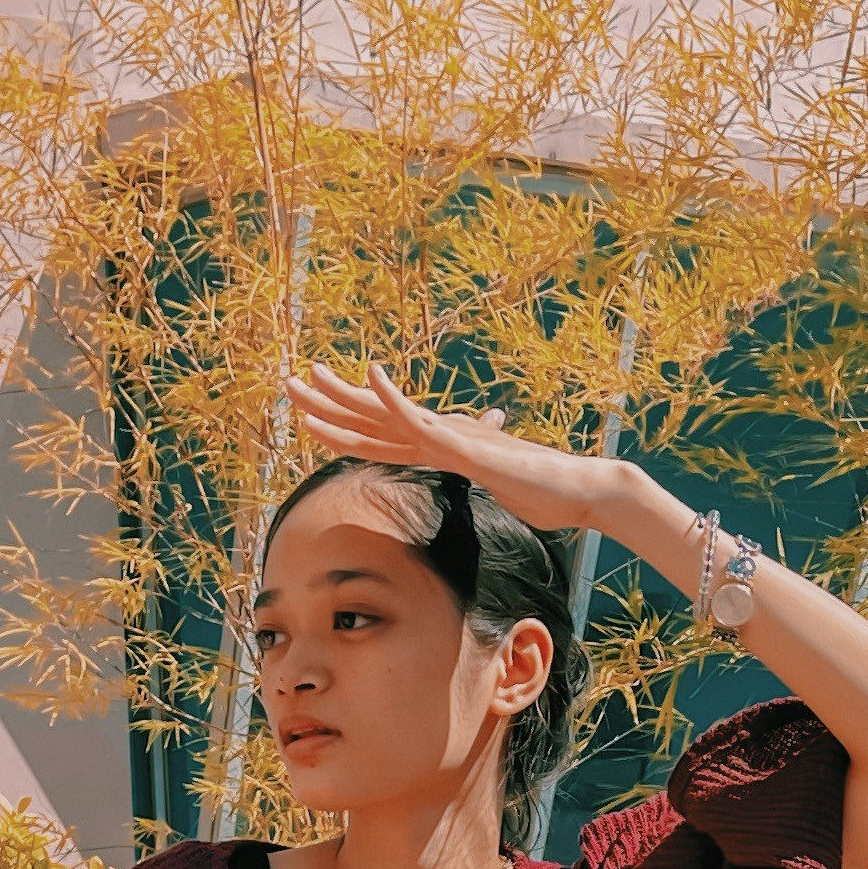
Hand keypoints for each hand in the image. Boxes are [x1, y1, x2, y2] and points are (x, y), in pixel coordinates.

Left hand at [283, 360, 625, 539]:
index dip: (341, 425)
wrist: (580, 489)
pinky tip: (371, 376)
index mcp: (440, 447)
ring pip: (385, 415)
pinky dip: (394, 397)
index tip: (307, 414)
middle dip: (326, 402)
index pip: (379, 438)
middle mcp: (438, 435)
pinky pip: (421, 419)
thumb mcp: (496, 489)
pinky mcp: (464, 446)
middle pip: (370, 419)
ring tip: (311, 375)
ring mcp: (449, 438)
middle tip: (287, 382)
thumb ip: (481, 478)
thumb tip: (477, 478)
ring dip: (345, 396)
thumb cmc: (544, 493)